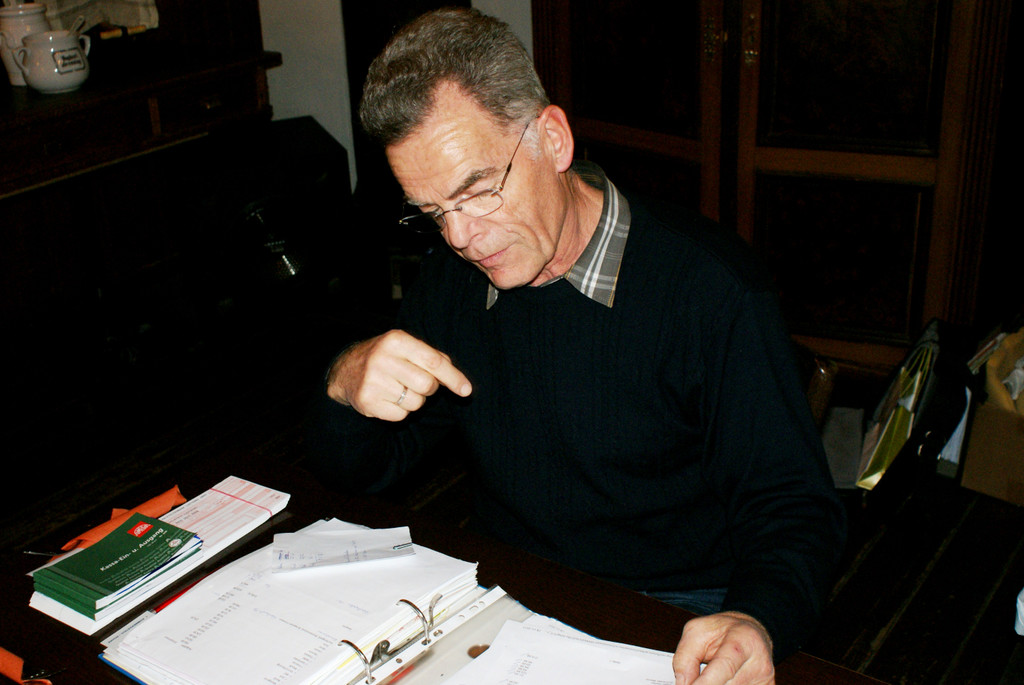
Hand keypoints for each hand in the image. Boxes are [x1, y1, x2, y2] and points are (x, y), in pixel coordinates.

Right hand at [326, 330, 471, 420]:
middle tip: (416, 383)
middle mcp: (382, 358)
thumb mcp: (406, 347)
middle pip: (427, 385)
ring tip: (398, 389)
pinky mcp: (367, 401)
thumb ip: (433, 357)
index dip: (453, 377)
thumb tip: (459, 380)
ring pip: (416, 403)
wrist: (346, 370)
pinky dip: (400, 411)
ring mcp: (372, 380)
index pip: (433, 361)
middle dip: (429, 388)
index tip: (466, 390)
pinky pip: (401, 415)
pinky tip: (388, 399)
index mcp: (396, 340)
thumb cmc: (386, 357)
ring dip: (414, 400)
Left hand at [672, 611, 774, 684]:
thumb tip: (682, 684)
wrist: (750, 632)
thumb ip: (685, 658)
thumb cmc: (722, 631)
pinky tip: (720, 680)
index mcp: (743, 641)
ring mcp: (764, 681)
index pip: (724, 667)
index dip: (705, 683)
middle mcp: (758, 663)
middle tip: (693, 680)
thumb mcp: (696, 631)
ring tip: (709, 676)